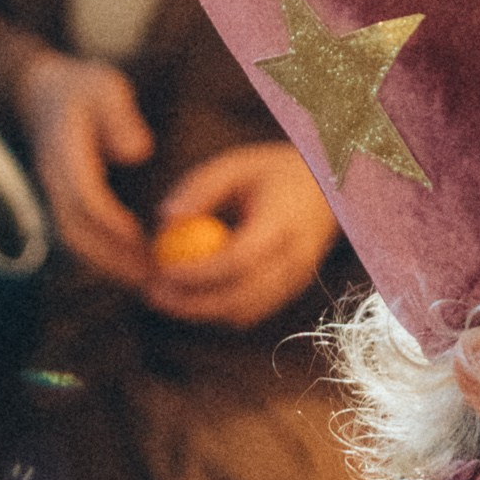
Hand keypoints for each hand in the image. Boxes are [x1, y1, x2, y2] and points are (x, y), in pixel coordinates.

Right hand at [16, 50, 155, 287]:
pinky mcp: (60, 203)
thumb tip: (138, 151)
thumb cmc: (82, 89)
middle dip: (112, 257)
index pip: (83, 197)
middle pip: (75, 231)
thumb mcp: (104, 87)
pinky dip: (102, 256)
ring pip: (74, 240)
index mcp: (62, 152)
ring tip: (146, 279)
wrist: (40, 94)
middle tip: (151, 275)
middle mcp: (52, 180)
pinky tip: (132, 266)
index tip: (145, 241)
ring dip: (107, 264)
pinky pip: (77, 238)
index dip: (112, 223)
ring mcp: (52, 194)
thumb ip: (120, 116)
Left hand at [143, 141, 337, 328]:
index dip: (199, 271)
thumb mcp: (235, 166)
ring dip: (202, 311)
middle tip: (154, 294)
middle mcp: (296, 257)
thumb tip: (165, 218)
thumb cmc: (271, 173)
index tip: (163, 270)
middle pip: (242, 296)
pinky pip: (252, 312)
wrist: (325, 188)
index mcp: (284, 221)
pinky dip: (219, 311)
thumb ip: (200, 189)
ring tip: (165, 296)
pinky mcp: (291, 292)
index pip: (240, 258)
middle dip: (194, 303)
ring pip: (246, 312)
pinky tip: (191, 296)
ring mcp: (297, 279)